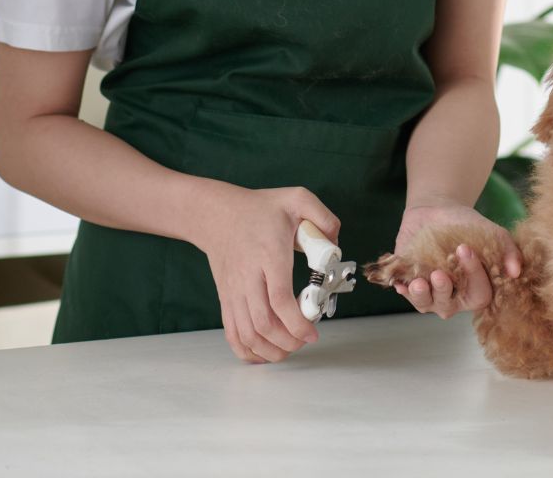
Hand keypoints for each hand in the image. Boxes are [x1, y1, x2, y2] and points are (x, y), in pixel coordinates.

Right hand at [193, 182, 339, 363]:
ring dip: (270, 350)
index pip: (279, 298)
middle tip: (306, 339)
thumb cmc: (260, 209)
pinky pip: (232, 333)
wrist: (217, 214)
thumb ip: (322, 217)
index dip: (297, 322)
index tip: (313, 331)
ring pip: (247, 333)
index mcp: (269, 254)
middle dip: (288, 340)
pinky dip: (247, 351)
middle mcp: (248, 277)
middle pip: (264, 323)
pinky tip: (265, 353)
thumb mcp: (296, 198)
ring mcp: (234, 291)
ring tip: (290, 348)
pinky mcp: (226, 299)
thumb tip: (335, 243)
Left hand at [392, 199, 521, 317]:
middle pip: (449, 305)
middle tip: (439, 274)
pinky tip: (401, 284)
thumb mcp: (490, 233)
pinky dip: (403, 290)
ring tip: (419, 282)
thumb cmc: (467, 225)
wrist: (437, 211)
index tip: (466, 249)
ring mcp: (431, 293)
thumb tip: (515, 271)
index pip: (479, 293)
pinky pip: (407, 294)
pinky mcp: (410, 284)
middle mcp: (453, 297)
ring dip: (422, 295)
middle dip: (444, 291)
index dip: (474, 275)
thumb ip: (506, 250)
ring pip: (426, 304)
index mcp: (476, 289)